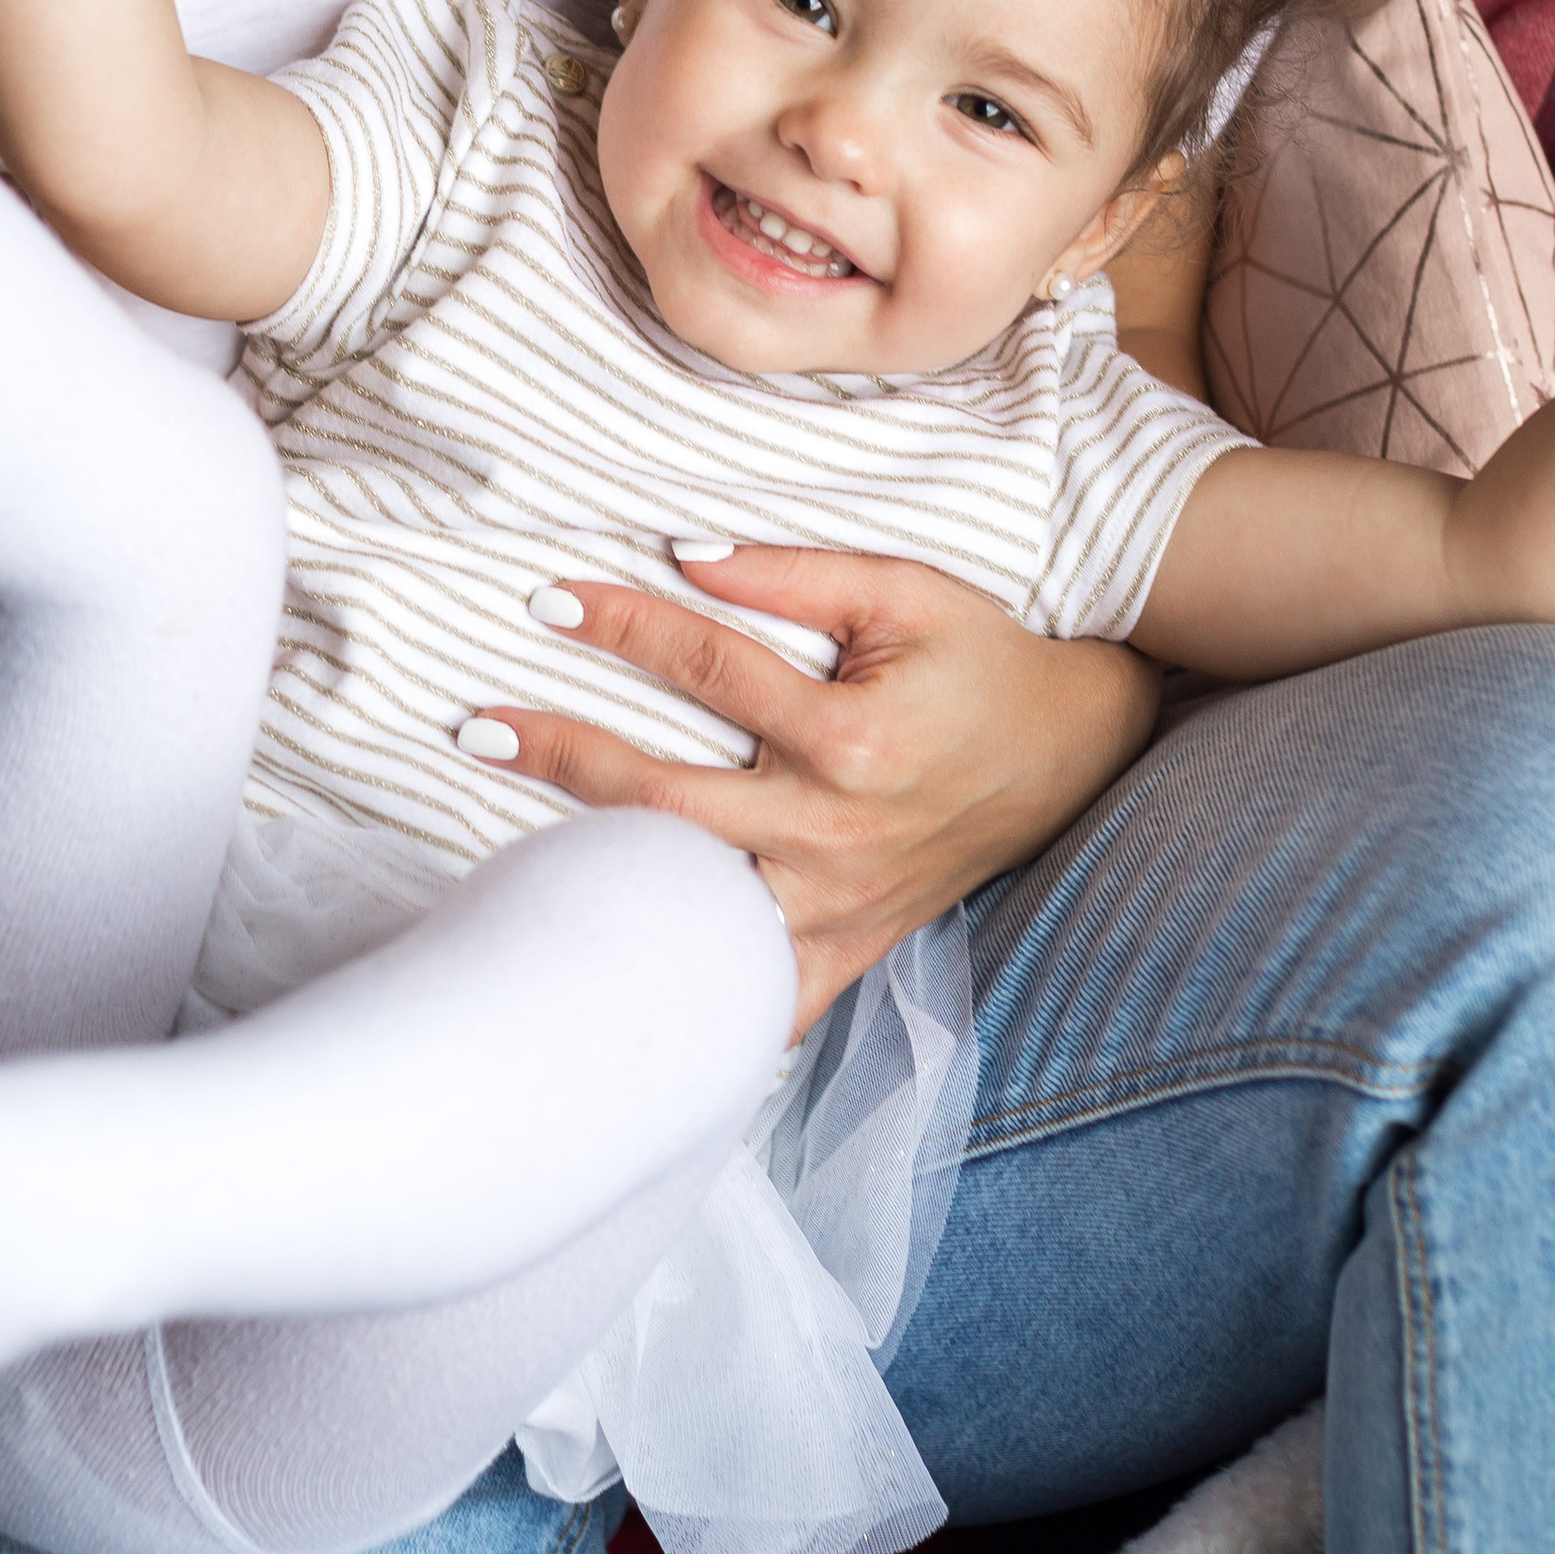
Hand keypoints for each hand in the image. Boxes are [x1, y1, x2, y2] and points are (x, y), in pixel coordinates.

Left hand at [479, 549, 1161, 1030]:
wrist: (1078, 750)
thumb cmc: (986, 659)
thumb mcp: (907, 591)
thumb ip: (794, 573)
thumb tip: (681, 553)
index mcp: (850, 740)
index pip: (706, 667)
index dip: (619, 625)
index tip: (544, 599)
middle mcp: (835, 834)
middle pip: (667, 802)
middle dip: (565, 758)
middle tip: (476, 726)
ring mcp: (838, 906)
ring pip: (693, 907)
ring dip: (598, 876)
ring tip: (509, 849)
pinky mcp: (846, 948)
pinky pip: (755, 997)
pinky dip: (690, 1000)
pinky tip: (614, 985)